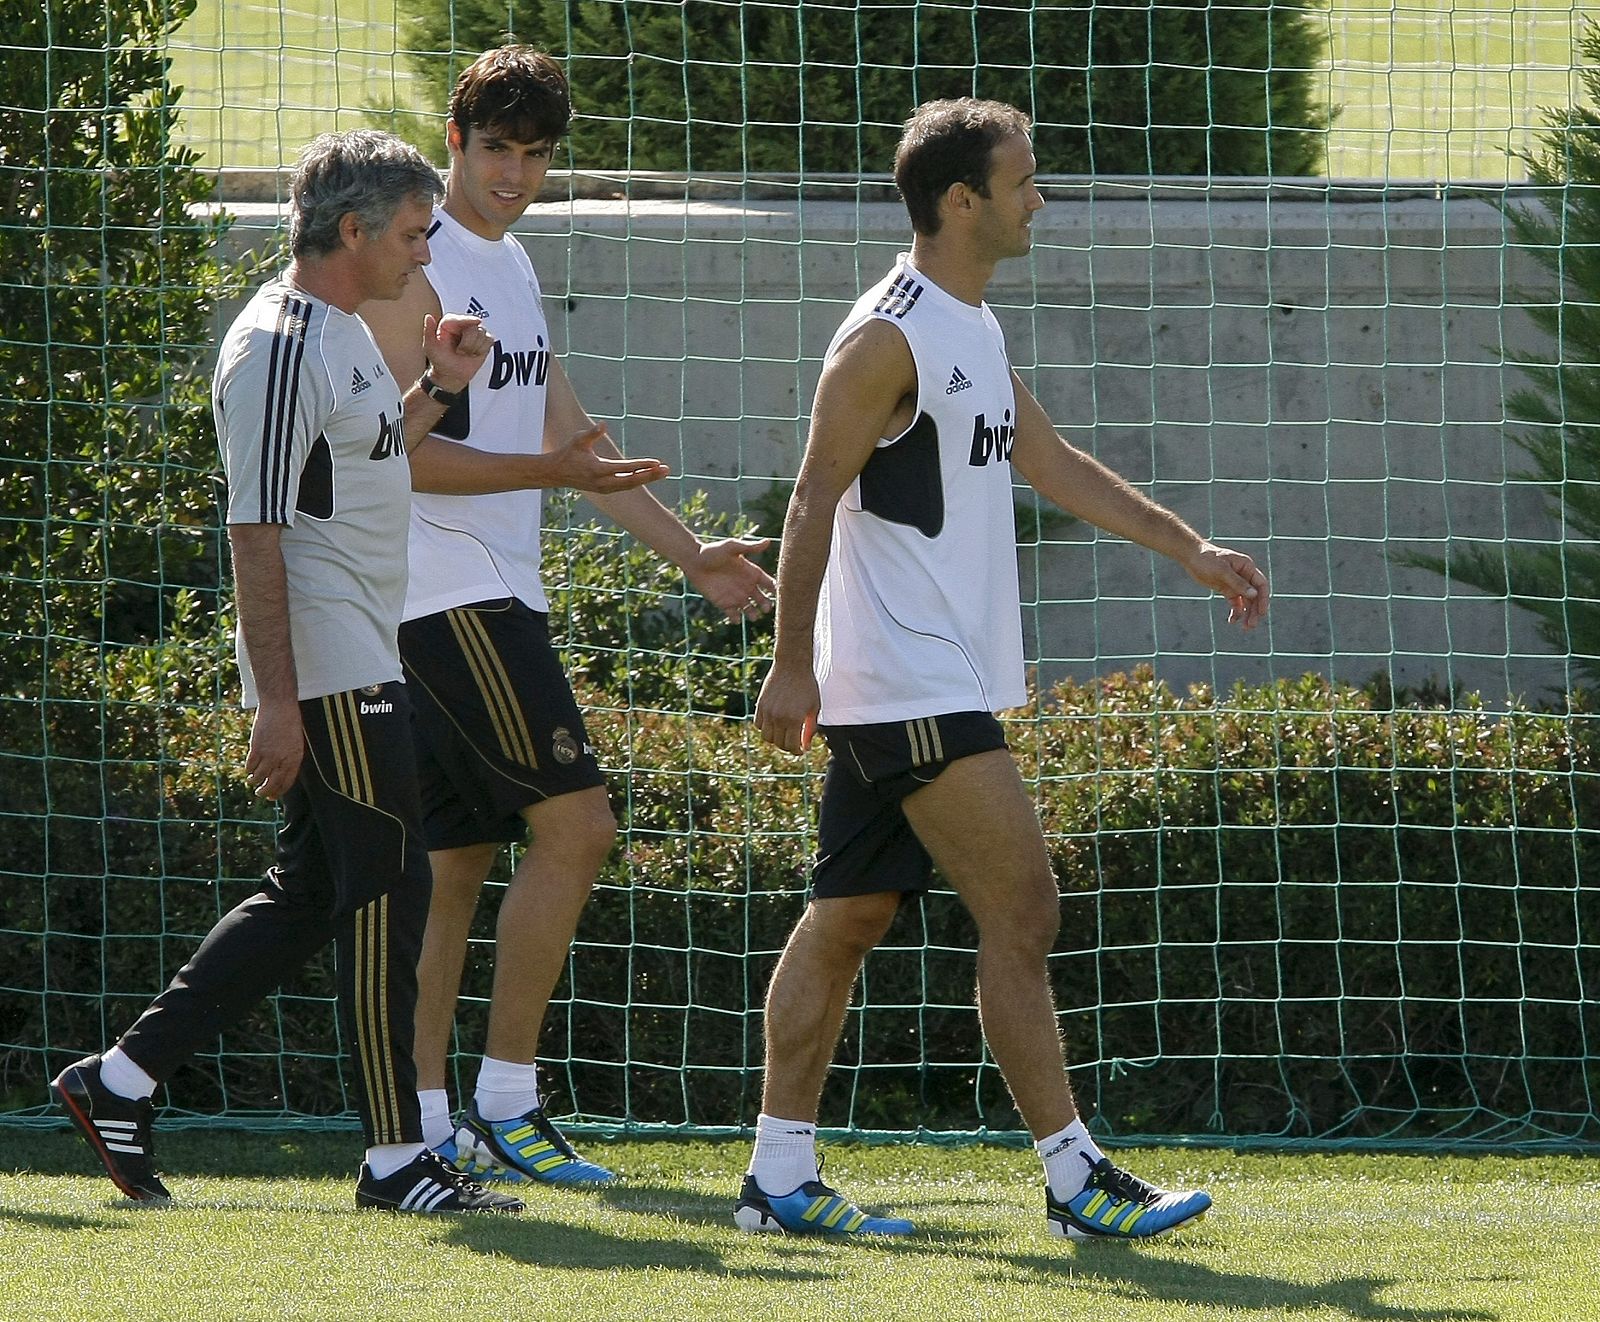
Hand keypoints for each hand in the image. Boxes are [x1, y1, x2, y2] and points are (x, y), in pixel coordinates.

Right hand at [243, 698, 304, 799]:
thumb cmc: (289, 723)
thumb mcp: (295, 742)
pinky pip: (250, 765)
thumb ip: (288, 757)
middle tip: (260, 793)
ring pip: (258, 776)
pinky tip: (248, 769)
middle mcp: (282, 759)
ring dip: (254, 781)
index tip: (272, 797)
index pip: (287, 782)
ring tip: (251, 781)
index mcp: (295, 758)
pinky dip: (248, 769)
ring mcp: (269, 754)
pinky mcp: (256, 748)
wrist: (279, 706)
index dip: (278, 792)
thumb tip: (279, 772)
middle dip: (265, 792)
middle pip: (272, 784)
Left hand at [423, 312, 492, 392]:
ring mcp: (474, 333)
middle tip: (460, 352)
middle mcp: (462, 326)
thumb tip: (428, 317)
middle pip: (474, 328)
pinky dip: (482, 349)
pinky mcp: (484, 341)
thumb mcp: (430, 348)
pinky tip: (474, 354)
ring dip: (474, 348)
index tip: (477, 322)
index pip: (460, 319)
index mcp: (449, 324)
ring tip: (466, 354)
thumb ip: (428, 332)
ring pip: (482, 334)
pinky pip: (489, 340)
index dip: (468, 320)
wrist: (451, 375)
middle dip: (468, 343)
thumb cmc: (440, 361)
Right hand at [548, 422, 670, 491]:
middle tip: (667, 469)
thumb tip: (604, 425)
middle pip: (631, 481)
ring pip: (629, 485)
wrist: (555, 473)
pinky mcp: (604, 490)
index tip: (656, 462)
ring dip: (646, 479)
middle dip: (650, 476)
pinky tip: (648, 476)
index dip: (641, 466)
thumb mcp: (578, 440)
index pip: (625, 468)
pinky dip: (637, 482)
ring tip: (662, 472)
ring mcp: (604, 488)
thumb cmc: (568, 453)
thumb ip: (592, 433)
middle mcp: (603, 482)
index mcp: (598, 469)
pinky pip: (624, 487)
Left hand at [686, 536, 775, 621]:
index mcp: (751, 572)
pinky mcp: (724, 603)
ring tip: (754, 616)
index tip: (777, 593)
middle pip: (761, 598)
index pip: (767, 583)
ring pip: (749, 609)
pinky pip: (733, 614)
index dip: (774, 588)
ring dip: (753, 614)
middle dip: (766, 604)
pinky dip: (736, 618)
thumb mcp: (732, 547)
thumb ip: (750, 547)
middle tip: (766, 608)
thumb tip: (768, 542)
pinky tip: (736, 619)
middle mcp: (746, 585)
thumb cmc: (713, 551)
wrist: (693, 561)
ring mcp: (735, 595)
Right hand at [754, 659, 819, 753]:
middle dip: (788, 746)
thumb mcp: (814, 708)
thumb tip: (805, 746)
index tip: (801, 749)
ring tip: (784, 734)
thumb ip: (810, 728)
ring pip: (767, 737)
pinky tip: (774, 724)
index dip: (797, 751)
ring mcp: (768, 712)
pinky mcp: (760, 705)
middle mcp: (779, 717)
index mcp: (794, 719)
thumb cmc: (807, 686)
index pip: (792, 746)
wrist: (792, 665)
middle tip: (794, 742)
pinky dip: (766, 728)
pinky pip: (759, 725)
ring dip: (775, 739)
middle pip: (779, 743)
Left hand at [1184, 540, 1269, 629]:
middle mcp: (1245, 576)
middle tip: (1251, 625)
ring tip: (1246, 628)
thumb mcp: (1222, 571)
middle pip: (1255, 596)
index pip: (1261, 585)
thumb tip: (1253, 595)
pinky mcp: (1227, 590)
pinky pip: (1235, 603)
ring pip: (1246, 602)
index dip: (1263, 599)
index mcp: (1247, 567)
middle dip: (1254, 611)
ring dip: (1247, 614)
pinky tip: (1232, 621)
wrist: (1192, 557)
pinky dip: (1236, 612)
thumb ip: (1237, 582)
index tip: (1261, 613)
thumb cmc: (1207, 559)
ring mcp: (1236, 584)